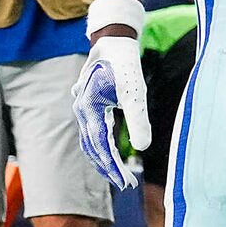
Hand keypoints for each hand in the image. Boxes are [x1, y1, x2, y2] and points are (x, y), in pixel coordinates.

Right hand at [74, 27, 149, 190]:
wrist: (112, 41)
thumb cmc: (125, 64)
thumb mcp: (135, 90)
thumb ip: (138, 118)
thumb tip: (143, 146)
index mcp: (89, 108)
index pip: (100, 145)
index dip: (113, 167)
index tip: (126, 184)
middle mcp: (82, 111)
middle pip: (93, 147)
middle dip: (109, 168)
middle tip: (127, 185)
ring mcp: (83, 109)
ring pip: (90, 142)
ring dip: (104, 160)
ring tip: (120, 176)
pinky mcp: (89, 107)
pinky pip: (92, 133)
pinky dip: (101, 148)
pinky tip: (110, 157)